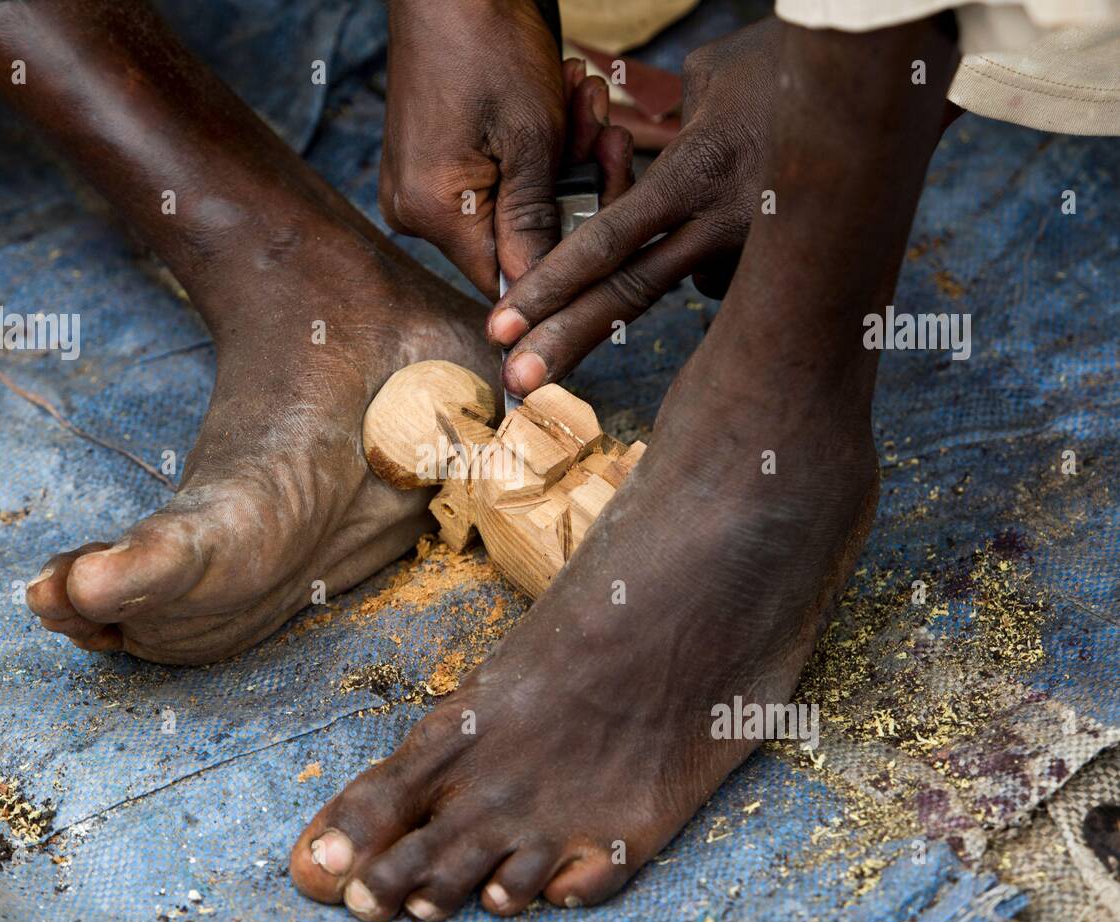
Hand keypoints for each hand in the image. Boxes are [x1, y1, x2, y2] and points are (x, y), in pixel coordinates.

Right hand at [381, 0, 631, 296]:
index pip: (506, 279)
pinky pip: (497, 176)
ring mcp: (422, 185)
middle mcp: (416, 209)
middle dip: (571, 187)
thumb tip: (542, 290)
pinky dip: (536, 145)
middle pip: (514, 237)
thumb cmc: (487, 41)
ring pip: (514, 202)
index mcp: (433, 212)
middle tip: (603, 130)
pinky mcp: (434, 162)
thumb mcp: (530, 138)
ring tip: (583, 95)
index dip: (560, 261)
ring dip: (562, 157)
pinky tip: (561, 96)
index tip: (605, 216)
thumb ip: (536, 221)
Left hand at [487, 18, 782, 393]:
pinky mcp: (786, 266)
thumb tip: (637, 163)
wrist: (892, 81)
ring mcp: (760, 252)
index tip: (502, 329)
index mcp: (696, 175)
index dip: (550, 290)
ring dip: (669, 277)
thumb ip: (664, 134)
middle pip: (629, 296)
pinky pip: (731, 277)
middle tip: (519, 383)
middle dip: (568, 342)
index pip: (608, 244)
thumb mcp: (712, 79)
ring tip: (676, 253)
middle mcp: (724, 224)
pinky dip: (721, 256)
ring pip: (685, 289)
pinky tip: (751, 217)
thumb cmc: (791, 65)